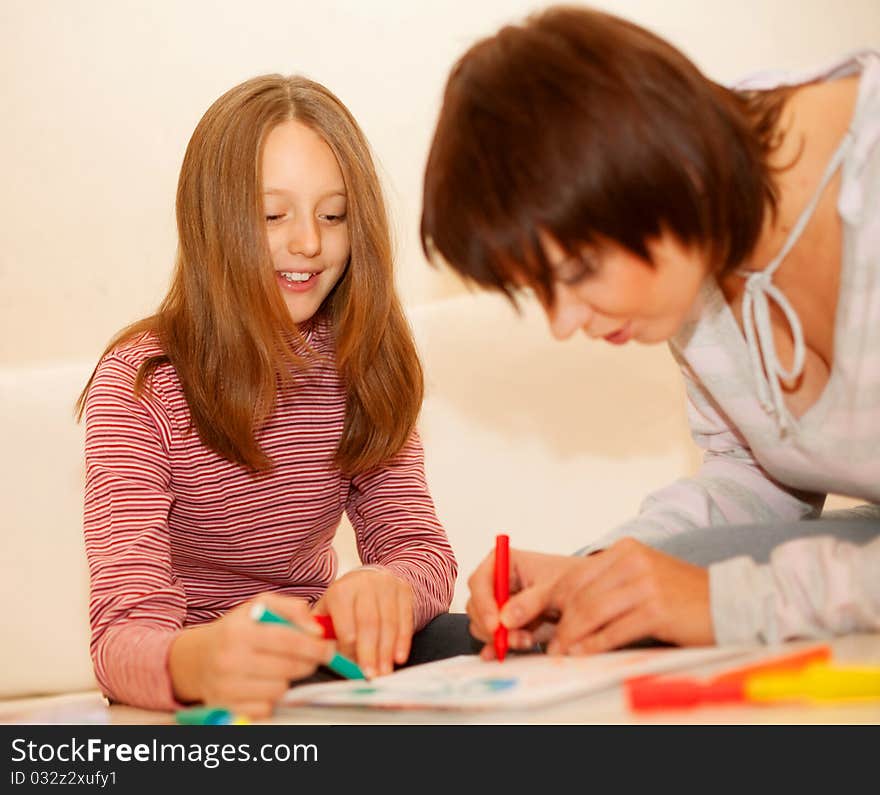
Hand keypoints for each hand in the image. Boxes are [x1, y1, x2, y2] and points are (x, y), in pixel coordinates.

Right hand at [169, 592, 332, 718]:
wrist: (196, 659)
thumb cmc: (236, 629)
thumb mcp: (260, 605)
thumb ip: (292, 608)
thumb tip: (316, 629)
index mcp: (239, 631)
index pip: (287, 640)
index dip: (314, 646)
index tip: (329, 648)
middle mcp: (230, 660)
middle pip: (287, 668)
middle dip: (308, 662)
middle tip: (312, 657)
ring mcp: (226, 687)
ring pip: (280, 690)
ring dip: (287, 679)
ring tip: (278, 668)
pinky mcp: (226, 708)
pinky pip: (266, 707)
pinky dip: (271, 697)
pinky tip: (263, 684)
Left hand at [313, 567, 413, 677]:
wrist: (369, 577)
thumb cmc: (345, 601)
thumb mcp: (327, 610)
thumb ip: (322, 632)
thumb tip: (323, 655)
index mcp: (341, 591)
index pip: (346, 624)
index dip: (349, 649)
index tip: (351, 666)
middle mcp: (364, 584)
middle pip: (368, 623)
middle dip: (370, 653)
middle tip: (371, 675)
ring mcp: (386, 585)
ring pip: (389, 622)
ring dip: (387, 651)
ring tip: (385, 672)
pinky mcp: (403, 589)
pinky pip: (405, 618)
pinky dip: (403, 640)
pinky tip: (399, 657)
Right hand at [465, 547, 582, 659]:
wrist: (585, 592)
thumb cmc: (569, 579)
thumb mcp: (553, 587)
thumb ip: (529, 602)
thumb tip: (505, 620)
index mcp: (503, 562)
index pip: (479, 582)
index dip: (483, 604)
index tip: (495, 625)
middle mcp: (496, 582)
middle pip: (476, 606)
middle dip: (493, 626)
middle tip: (515, 639)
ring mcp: (498, 604)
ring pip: (483, 625)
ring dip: (501, 637)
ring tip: (527, 640)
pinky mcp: (504, 624)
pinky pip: (492, 638)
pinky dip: (499, 647)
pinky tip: (505, 653)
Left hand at [537, 538, 713, 654]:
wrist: (729, 601)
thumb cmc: (679, 598)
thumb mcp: (638, 582)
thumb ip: (604, 590)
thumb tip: (563, 615)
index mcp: (623, 551)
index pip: (571, 575)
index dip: (540, 597)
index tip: (515, 615)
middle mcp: (631, 560)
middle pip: (576, 592)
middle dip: (552, 620)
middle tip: (540, 642)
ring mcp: (644, 582)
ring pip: (590, 611)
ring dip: (570, 636)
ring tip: (560, 653)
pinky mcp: (657, 607)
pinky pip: (614, 629)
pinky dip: (593, 644)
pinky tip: (581, 654)